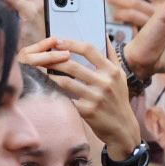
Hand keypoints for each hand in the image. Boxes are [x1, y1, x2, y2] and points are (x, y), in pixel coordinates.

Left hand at [20, 37, 141, 156]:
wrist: (122, 129)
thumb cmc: (119, 100)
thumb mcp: (120, 78)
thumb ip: (112, 57)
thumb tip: (104, 36)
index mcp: (112, 71)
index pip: (89, 50)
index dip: (71, 43)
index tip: (57, 42)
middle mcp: (105, 83)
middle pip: (72, 65)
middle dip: (53, 60)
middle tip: (42, 57)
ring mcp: (96, 97)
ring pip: (65, 82)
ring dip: (50, 75)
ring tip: (41, 72)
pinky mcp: (87, 111)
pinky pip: (66, 98)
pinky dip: (55, 92)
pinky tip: (48, 88)